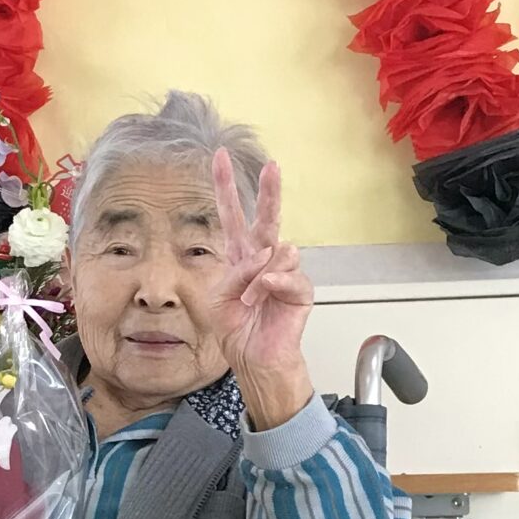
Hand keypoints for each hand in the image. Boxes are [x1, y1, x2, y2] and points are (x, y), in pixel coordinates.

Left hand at [209, 149, 315, 428]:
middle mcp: (264, 260)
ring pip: (278, 251)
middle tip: (272, 167)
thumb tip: (260, 260)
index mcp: (240, 258)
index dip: (226, 187)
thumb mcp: (219, 299)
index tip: (219, 158)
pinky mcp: (299, 290)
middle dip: (270, 192)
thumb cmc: (237, 332)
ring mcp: (284, 274)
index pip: (232, 216)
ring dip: (257, 276)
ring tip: (249, 300)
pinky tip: (263, 297)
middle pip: (268, 218)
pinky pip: (288, 275)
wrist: (254, 360)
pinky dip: (271, 286)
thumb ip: (234, 273)